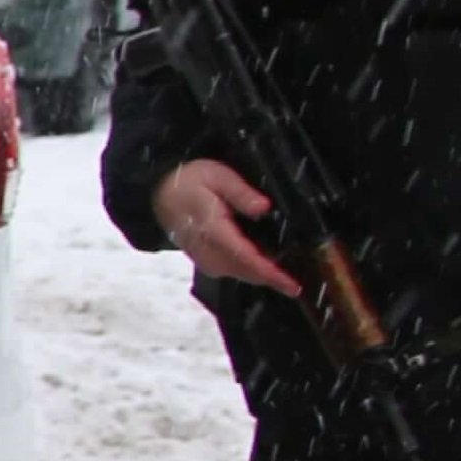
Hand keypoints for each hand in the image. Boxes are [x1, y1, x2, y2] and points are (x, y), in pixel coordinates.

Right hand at [154, 158, 305, 299]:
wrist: (160, 193)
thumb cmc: (190, 181)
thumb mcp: (216, 176)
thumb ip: (240, 192)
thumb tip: (264, 208)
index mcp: (212, 230)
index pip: (245, 257)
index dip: (270, 273)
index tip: (292, 285)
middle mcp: (208, 252)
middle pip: (246, 272)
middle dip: (274, 279)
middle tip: (301, 282)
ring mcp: (206, 260)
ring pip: (241, 275)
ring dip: (265, 277)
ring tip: (290, 278)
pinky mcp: (207, 262)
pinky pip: (235, 271)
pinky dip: (253, 271)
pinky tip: (269, 266)